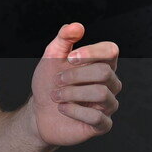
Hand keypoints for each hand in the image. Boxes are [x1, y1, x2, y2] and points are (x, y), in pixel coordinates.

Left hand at [29, 23, 120, 146]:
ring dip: (71, 93)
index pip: (111, 50)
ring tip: (56, 96)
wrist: (39, 111)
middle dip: (75, 75)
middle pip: (104, 72)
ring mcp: (108, 104)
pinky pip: (96, 117)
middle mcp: (110, 83)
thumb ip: (64, 38)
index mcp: (102, 63)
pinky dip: (73, 111)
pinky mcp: (102, 125)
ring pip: (101, 93)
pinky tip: (62, 109)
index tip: (69, 58)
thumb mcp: (52, 56)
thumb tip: (77, 26)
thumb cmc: (49, 81)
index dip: (91, 52)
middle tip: (57, 80)